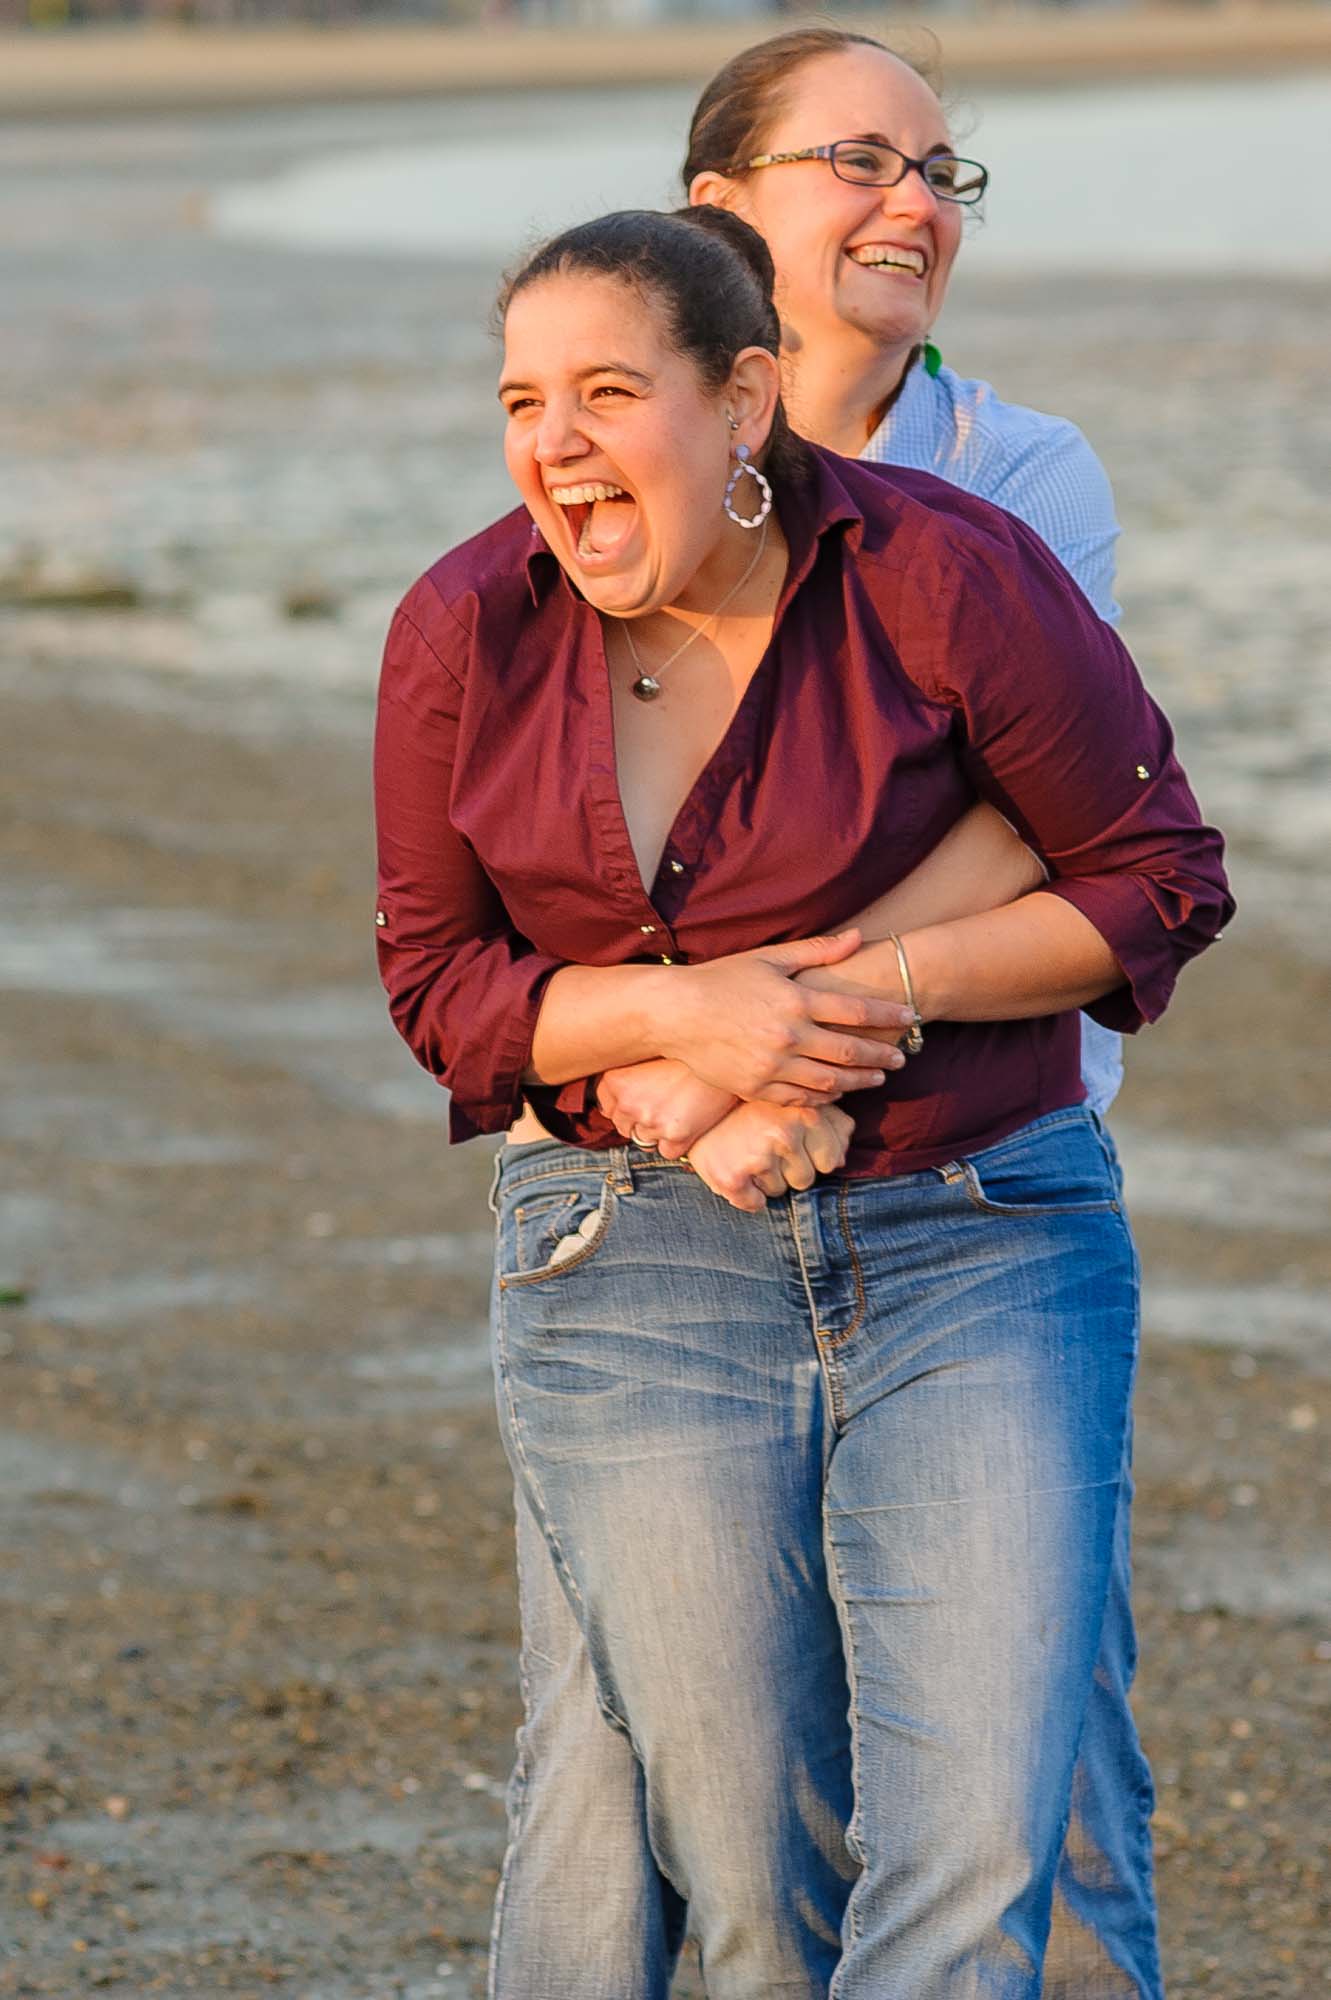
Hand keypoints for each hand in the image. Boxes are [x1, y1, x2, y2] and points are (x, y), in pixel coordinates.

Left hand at [597, 1061, 736, 1159]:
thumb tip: (613, 1095)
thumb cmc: (692, 1047)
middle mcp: (630, 1103)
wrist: (730, 1051)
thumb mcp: (652, 1050)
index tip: (637, 1097)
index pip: (606, 1104)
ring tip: (680, 1107)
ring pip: (646, 1140)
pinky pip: (669, 1151)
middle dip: (640, 1119)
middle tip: (663, 1102)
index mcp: (616, 1080)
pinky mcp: (677, 1137)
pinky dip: (679, 1142)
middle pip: (624, 1126)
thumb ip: (629, 1071)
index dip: (622, 1103)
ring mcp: (653, 1122)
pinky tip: (692, 1120)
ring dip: (659, 1130)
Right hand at [657, 930, 914, 1105]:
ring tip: (877, 1079)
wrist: (673, 1014)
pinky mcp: (755, 1087)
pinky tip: (837, 1091)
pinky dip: (824, 1096)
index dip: (887, 1015)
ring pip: (829, 1081)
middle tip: (901, 1057)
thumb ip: (817, 951)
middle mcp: (787, 1036)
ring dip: (859, 1081)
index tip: (909, 1016)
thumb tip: (858, 937)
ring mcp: (771, 1066)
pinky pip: (800, 1098)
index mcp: (794, 1000)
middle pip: (848, 1051)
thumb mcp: (769, 958)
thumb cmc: (721, 979)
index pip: (855, 1011)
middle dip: (880, 1055)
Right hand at [687, 1101, 855, 1213]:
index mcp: (806, 1113)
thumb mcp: (795, 1101)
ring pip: (779, 1191)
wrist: (694, 1099)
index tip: (792, 1140)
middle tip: (764, 1145)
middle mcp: (785, 1134)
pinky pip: (754, 1203)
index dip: (812, 1155)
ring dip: (766, 1179)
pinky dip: (747, 1196)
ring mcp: (758, 1156)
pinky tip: (738, 1171)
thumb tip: (844, 1152)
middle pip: (806, 1179)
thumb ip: (831, 1121)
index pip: (831, 1162)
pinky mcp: (732, 1177)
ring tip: (748, 1151)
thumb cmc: (753, 1103)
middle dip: (789, 1169)